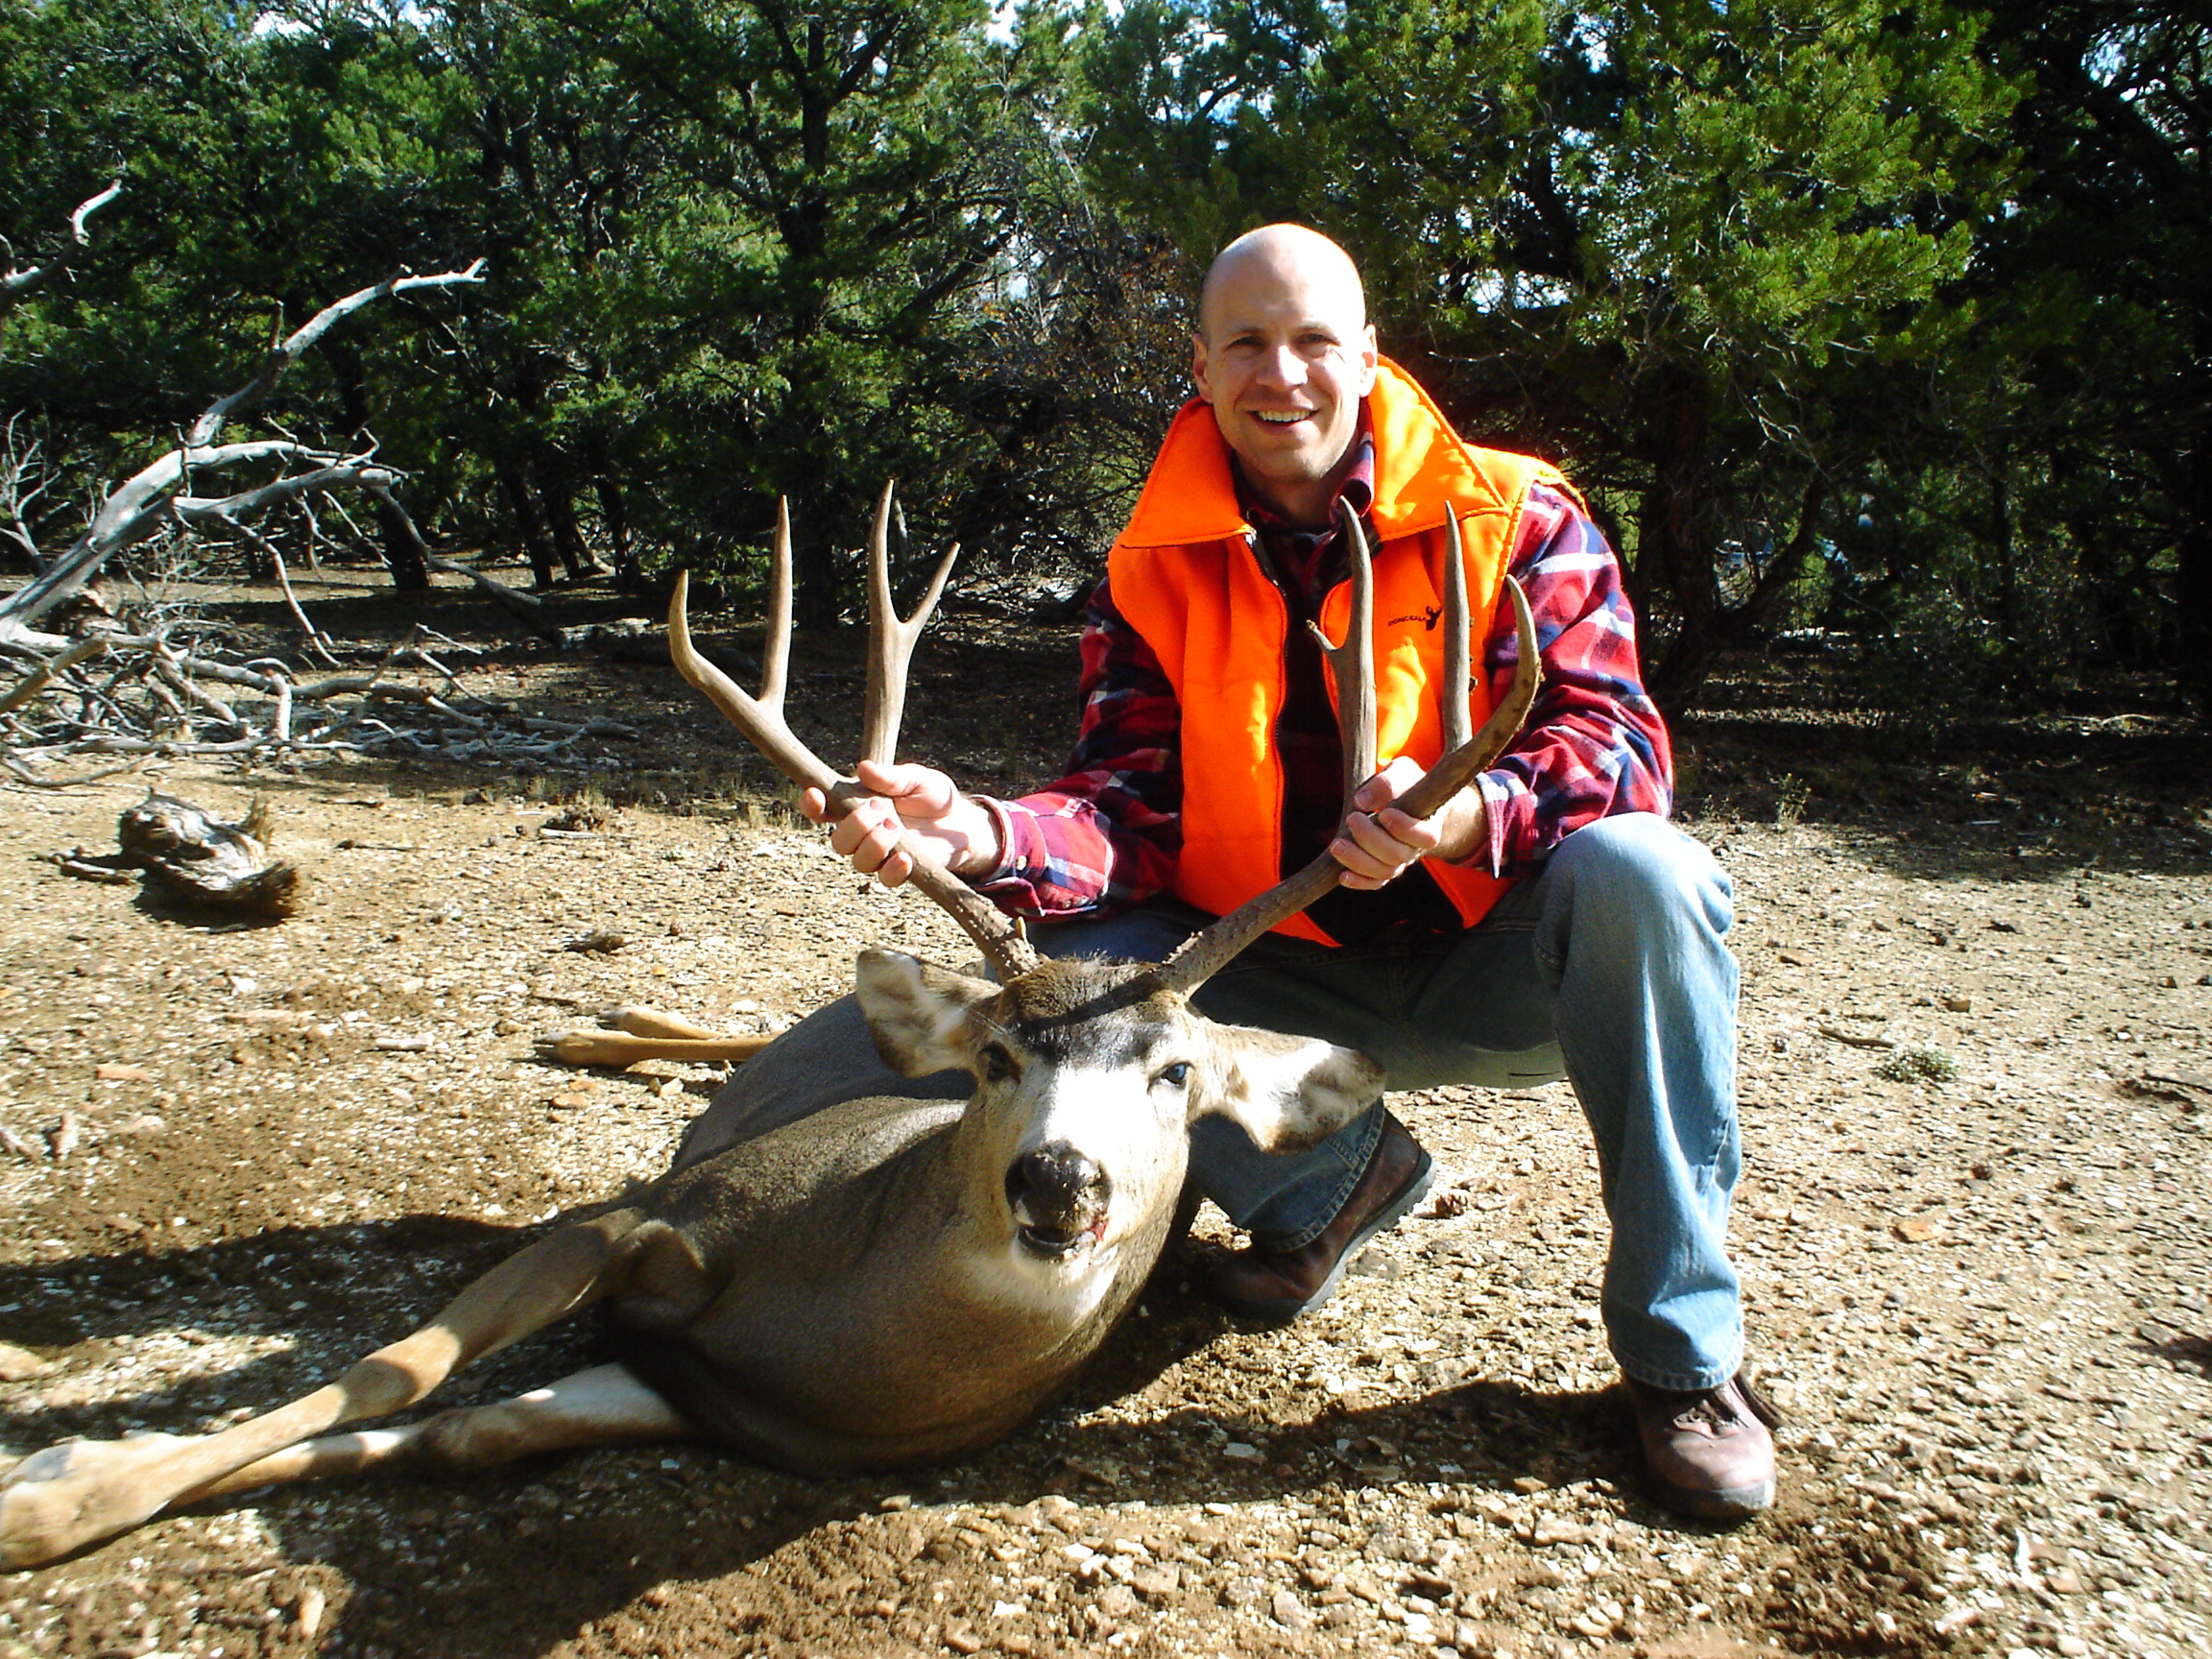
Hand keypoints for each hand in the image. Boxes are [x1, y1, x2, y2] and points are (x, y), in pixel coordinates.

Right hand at [798, 760, 999, 888]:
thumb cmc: (933, 796)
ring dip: (873, 844)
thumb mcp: (916, 778)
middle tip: (880, 809)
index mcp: (857, 806)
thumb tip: (863, 769)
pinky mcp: (900, 870)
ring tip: (895, 826)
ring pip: (858, 861)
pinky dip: (891, 869)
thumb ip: (892, 776)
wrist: (963, 822)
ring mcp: (880, 854)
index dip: (812, 805)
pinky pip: (884, 879)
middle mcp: (863, 833)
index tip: (814, 796)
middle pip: (838, 841)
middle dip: (854, 826)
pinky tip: (904, 857)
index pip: (824, 810)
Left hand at [1328, 756, 1487, 890]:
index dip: (1403, 828)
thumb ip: (1387, 782)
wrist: (1411, 805)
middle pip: (1397, 855)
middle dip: (1371, 839)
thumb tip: (1361, 801)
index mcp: (1428, 825)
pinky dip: (1359, 882)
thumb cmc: (1407, 785)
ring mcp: (1400, 862)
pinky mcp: (1384, 869)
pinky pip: (1375, 883)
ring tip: (1337, 845)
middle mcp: (1416, 848)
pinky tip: (1342, 876)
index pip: (1424, 836)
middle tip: (1352, 818)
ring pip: (1384, 872)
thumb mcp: (1401, 772)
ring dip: (1358, 861)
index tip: (1384, 813)